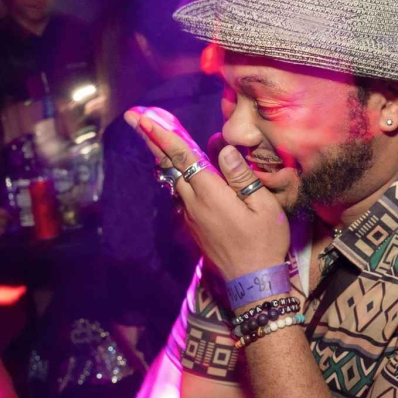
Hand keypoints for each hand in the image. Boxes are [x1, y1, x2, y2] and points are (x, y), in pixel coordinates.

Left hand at [125, 107, 289, 282]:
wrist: (251, 281)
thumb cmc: (264, 242)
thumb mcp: (264, 207)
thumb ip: (242, 177)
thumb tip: (224, 150)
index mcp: (211, 194)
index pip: (183, 158)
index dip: (163, 135)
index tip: (143, 118)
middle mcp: (194, 203)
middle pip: (169, 165)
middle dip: (151, 139)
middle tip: (132, 116)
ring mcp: (190, 216)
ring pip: (172, 179)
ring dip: (162, 155)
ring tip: (151, 134)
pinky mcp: (193, 225)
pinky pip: (180, 193)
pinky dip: (175, 174)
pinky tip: (177, 167)